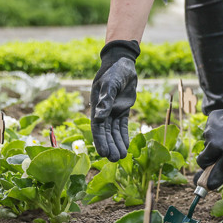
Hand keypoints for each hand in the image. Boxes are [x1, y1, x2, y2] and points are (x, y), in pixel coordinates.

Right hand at [90, 40, 140, 160]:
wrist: (123, 63)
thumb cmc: (114, 71)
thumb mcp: (110, 83)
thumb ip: (106, 99)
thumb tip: (99, 116)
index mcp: (97, 106)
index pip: (97, 127)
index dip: (100, 140)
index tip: (103, 153)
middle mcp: (103, 111)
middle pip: (106, 132)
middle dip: (109, 146)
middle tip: (115, 160)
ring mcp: (113, 111)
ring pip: (114, 132)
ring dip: (117, 144)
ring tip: (121, 157)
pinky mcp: (123, 110)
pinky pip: (122, 126)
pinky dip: (123, 136)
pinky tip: (125, 147)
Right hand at [195, 96, 222, 188]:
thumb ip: (220, 170)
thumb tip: (209, 185)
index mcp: (215, 147)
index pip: (202, 162)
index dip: (208, 165)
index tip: (216, 164)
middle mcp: (210, 136)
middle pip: (204, 151)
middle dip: (212, 153)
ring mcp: (210, 126)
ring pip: (208, 140)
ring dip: (215, 141)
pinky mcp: (212, 117)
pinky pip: (210, 128)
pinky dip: (217, 130)